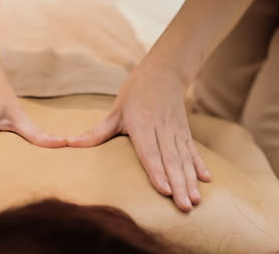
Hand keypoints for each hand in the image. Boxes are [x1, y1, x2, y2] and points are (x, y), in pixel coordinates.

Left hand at [67, 66, 210, 211]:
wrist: (163, 72)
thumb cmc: (135, 92)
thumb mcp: (115, 110)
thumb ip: (97, 131)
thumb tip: (70, 143)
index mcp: (142, 124)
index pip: (150, 152)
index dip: (157, 172)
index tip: (165, 191)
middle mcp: (161, 129)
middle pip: (170, 160)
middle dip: (178, 185)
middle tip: (184, 207)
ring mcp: (176, 130)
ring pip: (184, 158)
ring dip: (190, 180)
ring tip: (195, 201)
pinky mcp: (185, 131)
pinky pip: (194, 150)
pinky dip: (200, 165)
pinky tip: (207, 180)